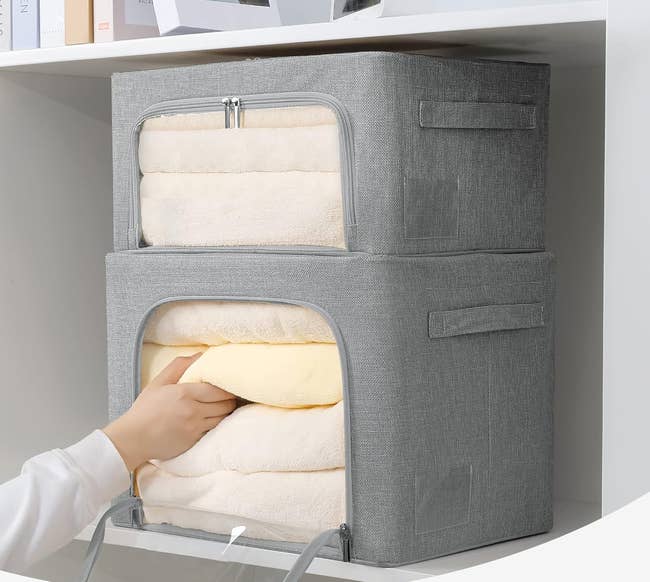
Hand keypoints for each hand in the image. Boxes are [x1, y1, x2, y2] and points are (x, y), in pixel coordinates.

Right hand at [103, 353, 235, 470]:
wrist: (133, 438)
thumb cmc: (145, 409)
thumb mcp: (158, 382)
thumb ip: (179, 366)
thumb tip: (200, 355)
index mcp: (184, 393)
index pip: (218, 390)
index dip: (227, 388)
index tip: (229, 386)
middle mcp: (192, 411)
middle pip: (225, 405)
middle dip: (229, 400)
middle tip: (229, 396)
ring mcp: (194, 428)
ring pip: (221, 419)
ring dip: (224, 413)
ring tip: (222, 407)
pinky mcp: (194, 441)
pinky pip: (212, 431)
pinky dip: (215, 424)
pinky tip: (211, 420)